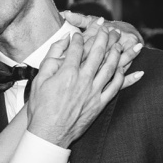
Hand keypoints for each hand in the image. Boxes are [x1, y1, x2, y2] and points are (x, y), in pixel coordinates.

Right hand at [25, 20, 142, 146]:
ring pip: (110, 67)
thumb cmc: (41, 108)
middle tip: (108, 29)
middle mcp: (84, 80)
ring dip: (116, 53)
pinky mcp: (100, 104)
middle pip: (98, 53)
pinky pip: (115, 87)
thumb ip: (52, 57)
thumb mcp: (40, 79)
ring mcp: (94, 92)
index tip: (81, 32)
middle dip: (104, 37)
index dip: (80, 37)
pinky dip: (121, 76)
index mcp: (68, 72)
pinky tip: (122, 68)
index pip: (78, 48)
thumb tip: (63, 41)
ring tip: (119, 43)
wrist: (50, 133)